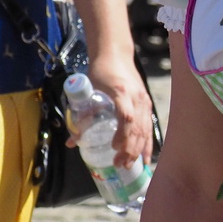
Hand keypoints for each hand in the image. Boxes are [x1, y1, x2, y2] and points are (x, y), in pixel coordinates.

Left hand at [85, 51, 155, 168]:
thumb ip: (82, 117)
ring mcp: (144, 101)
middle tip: (118, 165)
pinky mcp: (147, 104)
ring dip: (138, 150)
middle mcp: (136, 98)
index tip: (114, 148)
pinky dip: (148, 144)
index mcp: (121, 92)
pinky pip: (149, 127)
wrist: (115, 55)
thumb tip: (72, 142)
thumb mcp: (88, 92)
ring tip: (129, 166)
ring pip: (145, 130)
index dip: (123, 134)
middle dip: (129, 149)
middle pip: (137, 128)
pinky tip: (146, 158)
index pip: (126, 117)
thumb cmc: (100, 72)